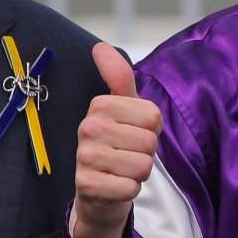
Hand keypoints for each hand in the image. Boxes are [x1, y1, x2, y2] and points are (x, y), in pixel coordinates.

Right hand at [69, 43, 162, 237]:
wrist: (99, 191)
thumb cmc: (117, 145)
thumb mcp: (123, 109)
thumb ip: (119, 78)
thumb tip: (99, 46)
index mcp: (100, 106)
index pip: (153, 116)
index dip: (151, 130)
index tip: (133, 133)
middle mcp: (88, 128)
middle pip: (150, 142)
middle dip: (146, 154)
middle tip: (127, 155)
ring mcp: (85, 157)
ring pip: (142, 166)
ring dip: (139, 173)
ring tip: (121, 170)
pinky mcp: (86, 185)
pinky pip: (130, 187)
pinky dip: (130, 190)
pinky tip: (115, 185)